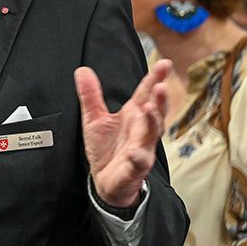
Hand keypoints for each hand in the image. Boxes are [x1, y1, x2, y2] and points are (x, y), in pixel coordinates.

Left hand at [75, 59, 172, 206]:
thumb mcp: (94, 118)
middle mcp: (142, 130)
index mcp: (134, 115)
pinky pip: (138, 162)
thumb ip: (90, 95)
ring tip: (150, 109)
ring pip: (151, 134)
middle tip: (161, 86)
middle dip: (160, 99)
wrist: (106, 181)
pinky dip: (137, 157)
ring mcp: (141, 148)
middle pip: (155, 112)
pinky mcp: (134, 168)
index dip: (155, 78)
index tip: (164, 63)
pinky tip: (134, 152)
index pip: (146, 94)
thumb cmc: (106, 149)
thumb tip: (82, 70)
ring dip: (153, 122)